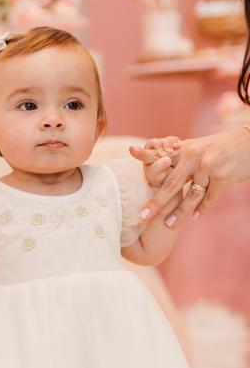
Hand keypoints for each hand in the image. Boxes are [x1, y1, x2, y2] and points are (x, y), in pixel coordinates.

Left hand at [130, 127, 249, 225]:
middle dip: (155, 202)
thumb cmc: (221, 147)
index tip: (130, 153)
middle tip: (142, 216)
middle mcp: (194, 157)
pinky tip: (195, 217)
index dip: (145, 155)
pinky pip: (208, 198)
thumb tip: (161, 165)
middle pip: (171, 184)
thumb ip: (181, 156)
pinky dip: (201, 208)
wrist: (249, 144)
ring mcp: (208, 168)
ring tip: (169, 224)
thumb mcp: (199, 146)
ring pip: (190, 195)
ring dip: (179, 212)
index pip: (161, 155)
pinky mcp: (221, 178)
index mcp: (185, 149)